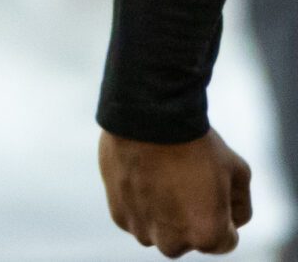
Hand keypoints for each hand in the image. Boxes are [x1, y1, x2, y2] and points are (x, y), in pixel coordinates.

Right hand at [103, 130, 251, 255]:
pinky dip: (140, 205)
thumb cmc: (196, 143)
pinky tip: (143, 176)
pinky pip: (135, 220)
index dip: (224, 215)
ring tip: (162, 177)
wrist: (146, 116)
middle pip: (189, 240)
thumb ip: (239, 205)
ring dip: (163, 215)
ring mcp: (142, 229)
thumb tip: (230, 219)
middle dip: (191, 219)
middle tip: (185, 182)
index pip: (225, 242)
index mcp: (207, 235)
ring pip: (159, 232)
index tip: (214, 189)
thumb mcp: (238, 172)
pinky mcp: (118, 214)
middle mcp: (172, 242)